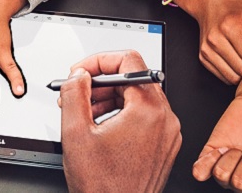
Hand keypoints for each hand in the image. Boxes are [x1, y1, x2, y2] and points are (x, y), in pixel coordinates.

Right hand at [60, 51, 180, 192]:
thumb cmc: (103, 185)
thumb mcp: (75, 132)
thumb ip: (73, 93)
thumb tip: (77, 75)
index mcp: (148, 110)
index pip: (129, 60)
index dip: (99, 60)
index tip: (82, 71)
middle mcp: (165, 119)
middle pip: (134, 77)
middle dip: (101, 82)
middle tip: (78, 92)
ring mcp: (168, 133)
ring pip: (139, 96)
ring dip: (110, 97)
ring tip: (86, 113)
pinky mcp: (165, 144)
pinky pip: (145, 115)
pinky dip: (122, 113)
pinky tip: (101, 127)